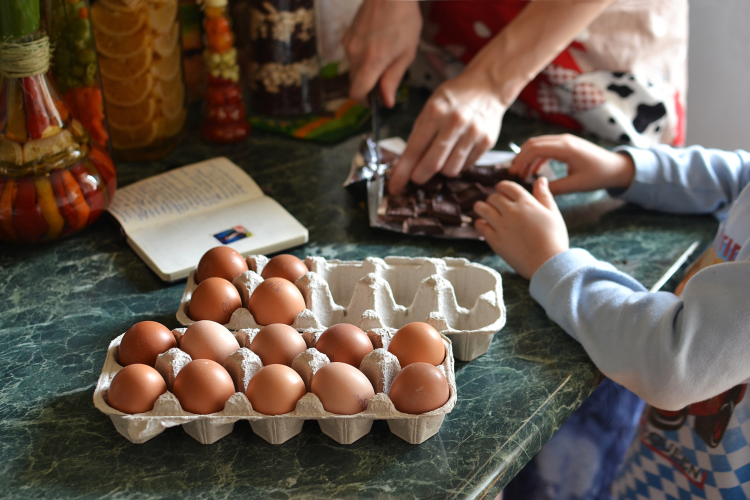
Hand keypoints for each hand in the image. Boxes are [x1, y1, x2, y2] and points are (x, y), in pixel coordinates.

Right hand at [343, 0, 421, 106]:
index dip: (364, 101)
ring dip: (365, 71)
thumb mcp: (407, 53)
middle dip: (367, 86)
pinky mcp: (347, 35)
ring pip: (353, 68)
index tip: (373, 102)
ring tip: (384, 57)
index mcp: (372, 61)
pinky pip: (352, 54)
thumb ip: (393, 79)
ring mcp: (349, 44)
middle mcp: (355, 54)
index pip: (357, 92)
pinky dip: (362, 57)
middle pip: (354, 82)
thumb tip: (387, 101)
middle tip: (385, 80)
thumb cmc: (403, 18)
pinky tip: (376, 45)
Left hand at [388, 69, 504, 194]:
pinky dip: (457, 164)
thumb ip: (418, 135)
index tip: (395, 187)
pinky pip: (466, 166)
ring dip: (441, 170)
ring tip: (441, 157)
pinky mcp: (487, 142)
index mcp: (435, 112)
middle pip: (433, 165)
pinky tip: (457, 151)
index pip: (414, 150)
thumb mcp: (430, 107)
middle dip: (420, 176)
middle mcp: (455, 122)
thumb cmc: (454, 98)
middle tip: (416, 177)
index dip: (402, 172)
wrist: (487, 86)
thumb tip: (404, 166)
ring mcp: (473, 133)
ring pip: (450, 170)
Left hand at [474, 177, 568, 279]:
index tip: (501, 189)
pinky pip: (481, 227)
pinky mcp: (495, 240)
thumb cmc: (554, 239)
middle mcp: (511, 211)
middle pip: (494, 197)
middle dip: (493, 198)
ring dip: (480, 207)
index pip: (508, 187)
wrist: (547, 262)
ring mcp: (501, 225)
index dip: (502, 187)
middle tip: (493, 203)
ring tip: (480, 208)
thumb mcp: (553, 213)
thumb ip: (544, 195)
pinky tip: (481, 223)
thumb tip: (540, 180)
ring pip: (482, 209)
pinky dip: (479, 223)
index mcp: (526, 203)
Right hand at [508, 134, 634, 194]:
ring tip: (521, 173)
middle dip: (520, 157)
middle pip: (533, 143)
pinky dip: (537, 157)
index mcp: (565, 148)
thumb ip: (555, 188)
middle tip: (513, 173)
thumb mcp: (576, 185)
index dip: (521, 160)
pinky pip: (547, 148)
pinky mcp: (567, 145)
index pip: (535, 148)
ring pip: (539, 144)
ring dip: (528, 157)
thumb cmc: (599, 175)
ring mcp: (565, 141)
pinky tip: (534, 171)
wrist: (616, 167)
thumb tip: (536, 191)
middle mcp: (564, 140)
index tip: (513, 173)